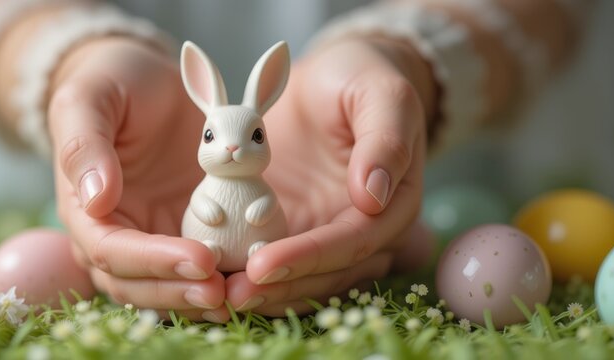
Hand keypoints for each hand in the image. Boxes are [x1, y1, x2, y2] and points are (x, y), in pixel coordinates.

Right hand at [48, 37, 229, 322]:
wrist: (148, 81)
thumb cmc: (113, 81)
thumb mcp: (91, 98)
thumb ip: (84, 144)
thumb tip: (95, 200)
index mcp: (84, 207)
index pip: (110, 251)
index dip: (153, 261)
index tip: (199, 259)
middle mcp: (114, 232)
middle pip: (135, 284)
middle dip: (176, 291)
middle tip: (222, 292)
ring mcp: (149, 238)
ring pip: (164, 288)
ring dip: (196, 299)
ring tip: (236, 297)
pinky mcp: (183, 234)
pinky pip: (195, 272)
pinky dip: (216, 283)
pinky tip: (247, 284)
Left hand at [226, 38, 435, 315]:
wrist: (331, 79)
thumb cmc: (358, 78)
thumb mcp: (380, 93)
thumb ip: (385, 139)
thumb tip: (373, 197)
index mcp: (393, 201)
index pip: (354, 241)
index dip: (310, 257)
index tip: (264, 265)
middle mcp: (364, 228)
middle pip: (329, 273)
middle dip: (284, 288)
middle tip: (234, 296)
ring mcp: (329, 233)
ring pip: (306, 280)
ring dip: (268, 294)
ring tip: (223, 299)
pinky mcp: (297, 231)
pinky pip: (280, 264)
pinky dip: (255, 279)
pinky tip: (220, 283)